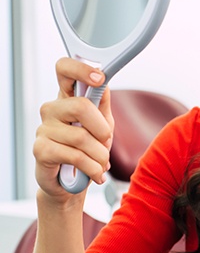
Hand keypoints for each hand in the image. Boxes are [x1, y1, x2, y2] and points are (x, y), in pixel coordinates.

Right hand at [33, 58, 113, 198]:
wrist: (70, 182)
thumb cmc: (86, 148)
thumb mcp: (101, 124)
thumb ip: (102, 103)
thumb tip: (104, 81)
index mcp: (67, 97)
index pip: (64, 69)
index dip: (81, 69)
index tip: (100, 78)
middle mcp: (52, 109)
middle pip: (81, 106)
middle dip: (102, 130)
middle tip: (105, 142)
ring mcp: (44, 128)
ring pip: (82, 137)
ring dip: (100, 155)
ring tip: (101, 164)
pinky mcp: (40, 149)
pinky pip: (75, 156)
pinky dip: (93, 168)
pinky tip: (96, 174)